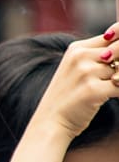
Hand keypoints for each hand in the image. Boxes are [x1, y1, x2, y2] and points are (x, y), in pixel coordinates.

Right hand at [30, 27, 118, 141]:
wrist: (49, 124)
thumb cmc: (67, 98)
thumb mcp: (77, 70)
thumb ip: (99, 55)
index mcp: (76, 49)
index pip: (113, 37)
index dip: (118, 51)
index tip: (113, 65)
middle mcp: (80, 57)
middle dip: (117, 69)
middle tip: (106, 80)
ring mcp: (85, 73)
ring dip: (115, 83)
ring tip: (98, 92)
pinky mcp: (93, 90)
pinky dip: (117, 93)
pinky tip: (105, 98)